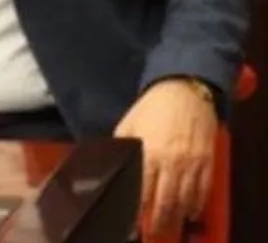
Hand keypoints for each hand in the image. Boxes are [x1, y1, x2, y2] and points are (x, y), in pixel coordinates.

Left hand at [113, 79, 217, 238]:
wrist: (185, 90)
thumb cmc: (152, 107)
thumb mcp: (128, 125)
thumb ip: (122, 148)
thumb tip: (112, 165)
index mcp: (148, 152)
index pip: (142, 188)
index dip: (137, 206)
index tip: (132, 217)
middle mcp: (171, 161)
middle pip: (165, 201)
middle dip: (158, 219)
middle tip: (154, 229)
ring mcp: (192, 163)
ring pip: (186, 199)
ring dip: (178, 215)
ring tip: (170, 223)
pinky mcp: (207, 161)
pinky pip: (204, 190)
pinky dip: (197, 203)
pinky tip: (190, 210)